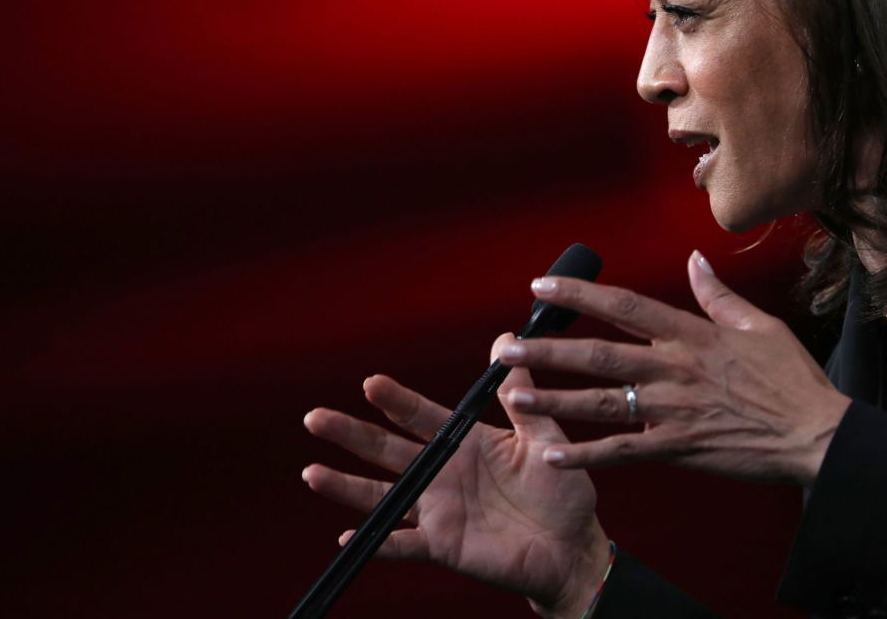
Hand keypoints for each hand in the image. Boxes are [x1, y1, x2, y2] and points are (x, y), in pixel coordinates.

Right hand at [303, 335, 610, 618]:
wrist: (574, 545)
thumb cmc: (562, 489)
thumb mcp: (544, 434)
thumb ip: (521, 395)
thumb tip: (506, 340)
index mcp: (465, 442)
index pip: (420, 416)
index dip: (395, 400)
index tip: (370, 383)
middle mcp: (443, 473)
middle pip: (388, 449)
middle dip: (351, 433)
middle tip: (316, 417)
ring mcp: (439, 509)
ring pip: (384, 495)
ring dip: (346, 486)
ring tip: (312, 473)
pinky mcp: (444, 545)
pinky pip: (405, 544)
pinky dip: (379, 543)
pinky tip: (350, 536)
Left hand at [497, 251, 850, 485]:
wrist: (817, 436)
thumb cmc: (792, 381)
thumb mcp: (760, 326)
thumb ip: (718, 295)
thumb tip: (695, 260)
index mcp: (690, 334)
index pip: (623, 305)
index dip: (579, 292)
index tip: (542, 285)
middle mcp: (674, 368)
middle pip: (598, 355)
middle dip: (548, 351)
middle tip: (507, 349)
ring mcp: (673, 410)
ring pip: (600, 404)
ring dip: (554, 400)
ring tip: (514, 397)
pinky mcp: (678, 449)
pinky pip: (623, 452)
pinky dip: (586, 456)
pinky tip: (553, 456)